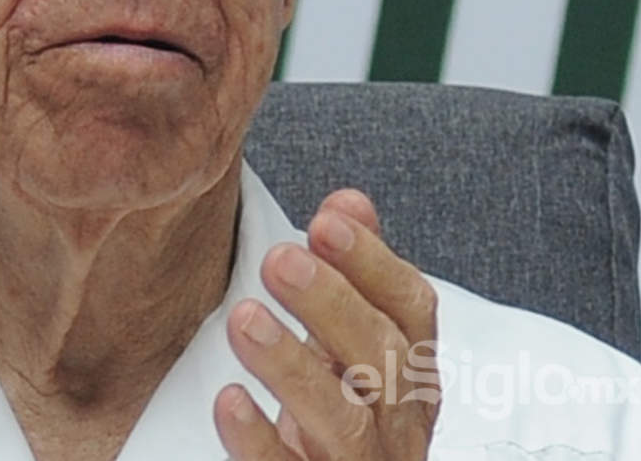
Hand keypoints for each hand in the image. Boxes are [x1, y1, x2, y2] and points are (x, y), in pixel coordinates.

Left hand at [213, 190, 440, 458]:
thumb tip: (349, 203)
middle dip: (332, 304)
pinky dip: (260, 441)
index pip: (411, 310)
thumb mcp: (353, 345)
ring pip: (345, 422)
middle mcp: (396, 421)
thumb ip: (354, 276)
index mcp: (407, 371)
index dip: (374, 264)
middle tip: (279, 260)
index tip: (326, 222)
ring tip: (244, 320)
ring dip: (293, 366)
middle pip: (382, 360)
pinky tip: (230, 401)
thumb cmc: (344, 422)